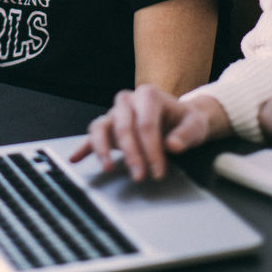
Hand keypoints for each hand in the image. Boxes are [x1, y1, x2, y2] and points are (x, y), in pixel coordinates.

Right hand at [69, 84, 223, 181]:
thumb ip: (187, 134)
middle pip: (123, 127)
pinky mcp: (109, 126)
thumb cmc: (187, 121)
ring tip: (107, 167)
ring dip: (102, 148)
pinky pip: (92, 136)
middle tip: (140, 176)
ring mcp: (115, 113)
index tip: (158, 172)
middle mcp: (128, 100)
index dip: (151, 150)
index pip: (146, 125)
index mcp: (148, 95)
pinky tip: (75, 159)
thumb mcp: (196, 125)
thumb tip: (172, 145)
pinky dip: (83, 147)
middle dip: (131, 154)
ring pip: (100, 127)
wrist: (180, 119)